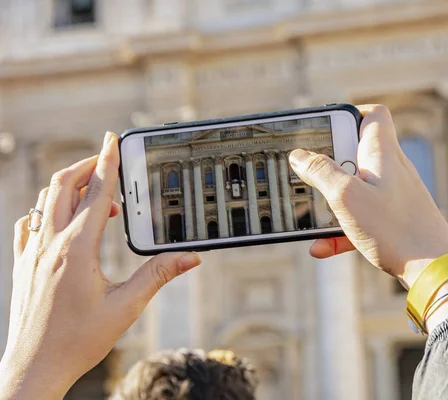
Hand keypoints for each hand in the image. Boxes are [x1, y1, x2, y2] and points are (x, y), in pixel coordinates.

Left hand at [0, 132, 200, 399]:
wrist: (34, 367)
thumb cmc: (77, 341)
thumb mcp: (126, 307)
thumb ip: (159, 276)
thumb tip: (190, 257)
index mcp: (76, 250)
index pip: (96, 193)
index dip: (107, 161)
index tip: (113, 138)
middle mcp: (48, 245)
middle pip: (62, 186)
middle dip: (86, 166)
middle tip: (108, 162)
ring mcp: (31, 253)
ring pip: (44, 201)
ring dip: (70, 188)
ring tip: (98, 198)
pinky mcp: (22, 264)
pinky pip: (31, 223)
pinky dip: (49, 210)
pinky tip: (63, 222)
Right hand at [289, 105, 447, 286]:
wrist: (434, 271)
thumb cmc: (394, 230)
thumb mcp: (347, 197)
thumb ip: (321, 172)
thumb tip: (299, 155)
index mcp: (382, 154)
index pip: (373, 114)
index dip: (349, 113)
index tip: (325, 128)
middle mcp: (391, 170)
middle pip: (357, 152)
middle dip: (330, 164)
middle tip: (312, 176)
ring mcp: (394, 196)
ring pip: (356, 189)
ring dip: (332, 201)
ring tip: (312, 215)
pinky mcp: (395, 220)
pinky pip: (362, 217)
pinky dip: (342, 228)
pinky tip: (321, 247)